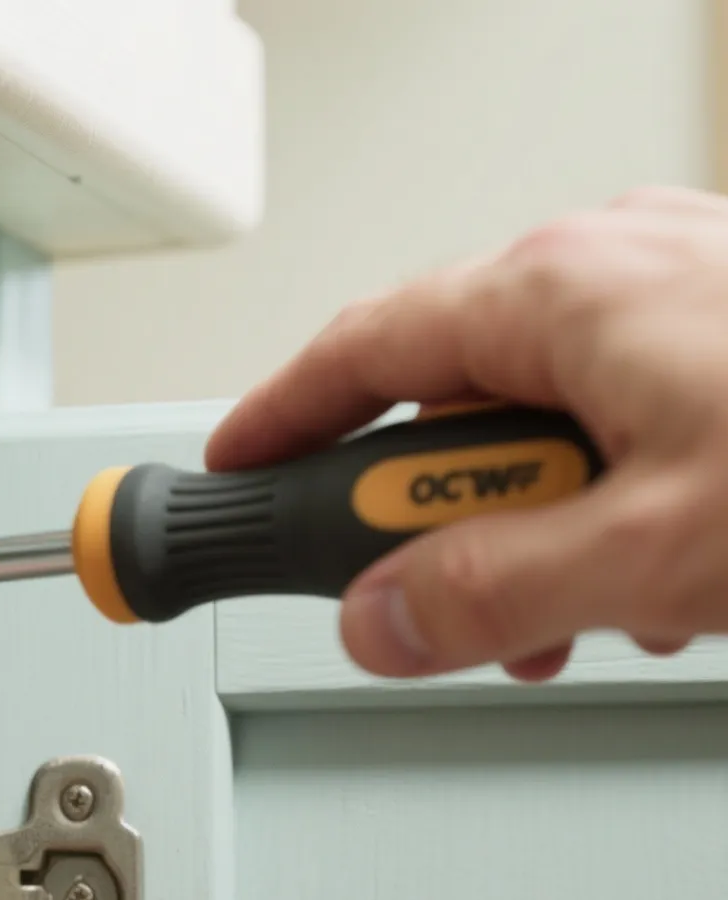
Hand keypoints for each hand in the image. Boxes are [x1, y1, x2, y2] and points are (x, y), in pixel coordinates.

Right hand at [208, 186, 727, 680]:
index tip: (233, 469)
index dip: (280, 421)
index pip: (357, 351)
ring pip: (551, 411)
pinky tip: (670, 566)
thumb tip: (382, 621)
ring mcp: (686, 282)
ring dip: (546, 523)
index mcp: (560, 288)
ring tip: (601, 610)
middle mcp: (613, 261)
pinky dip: (620, 488)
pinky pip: (631, 402)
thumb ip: (493, 592)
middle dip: (445, 520)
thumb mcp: (656, 549)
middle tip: (441, 607)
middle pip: (456, 398)